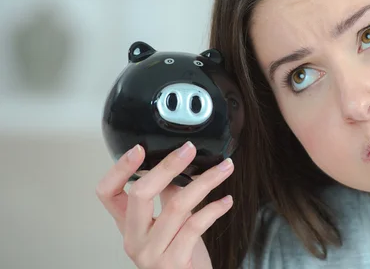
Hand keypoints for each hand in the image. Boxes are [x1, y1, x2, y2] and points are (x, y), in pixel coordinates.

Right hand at [96, 141, 233, 268]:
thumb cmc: (181, 257)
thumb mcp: (170, 224)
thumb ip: (169, 196)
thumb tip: (180, 164)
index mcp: (129, 226)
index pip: (107, 193)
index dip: (119, 169)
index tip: (138, 148)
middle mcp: (134, 239)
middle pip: (140, 194)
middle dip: (167, 166)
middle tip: (188, 149)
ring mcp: (151, 253)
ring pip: (176, 206)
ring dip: (205, 182)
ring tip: (224, 168)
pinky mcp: (173, 263)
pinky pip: (195, 226)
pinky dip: (213, 209)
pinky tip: (226, 200)